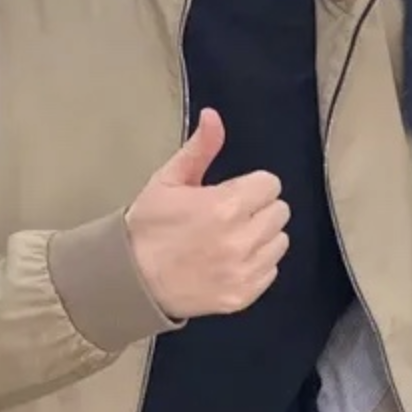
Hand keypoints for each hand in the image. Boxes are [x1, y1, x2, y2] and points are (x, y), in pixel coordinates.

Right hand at [124, 109, 289, 319]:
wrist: (131, 280)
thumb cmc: (148, 227)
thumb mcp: (168, 181)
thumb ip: (199, 149)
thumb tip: (214, 116)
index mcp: (224, 206)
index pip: (270, 184)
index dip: (251, 186)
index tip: (232, 193)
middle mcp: (240, 239)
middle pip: (279, 211)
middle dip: (258, 209)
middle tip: (230, 215)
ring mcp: (244, 270)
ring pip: (280, 240)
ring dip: (261, 236)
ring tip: (230, 238)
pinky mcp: (244, 294)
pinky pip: (271, 269)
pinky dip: (256, 264)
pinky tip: (230, 260)